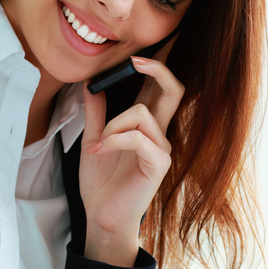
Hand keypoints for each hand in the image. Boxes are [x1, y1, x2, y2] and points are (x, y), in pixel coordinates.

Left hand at [80, 40, 183, 266]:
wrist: (102, 216)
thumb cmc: (101, 182)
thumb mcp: (93, 139)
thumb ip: (96, 113)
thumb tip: (93, 83)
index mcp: (145, 124)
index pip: (159, 87)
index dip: (156, 65)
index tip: (135, 52)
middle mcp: (159, 132)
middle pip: (174, 89)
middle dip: (157, 68)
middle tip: (134, 61)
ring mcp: (162, 148)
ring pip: (142, 112)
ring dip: (112, 125)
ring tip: (97, 145)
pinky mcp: (159, 163)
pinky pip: (138, 137)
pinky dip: (114, 139)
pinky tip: (100, 151)